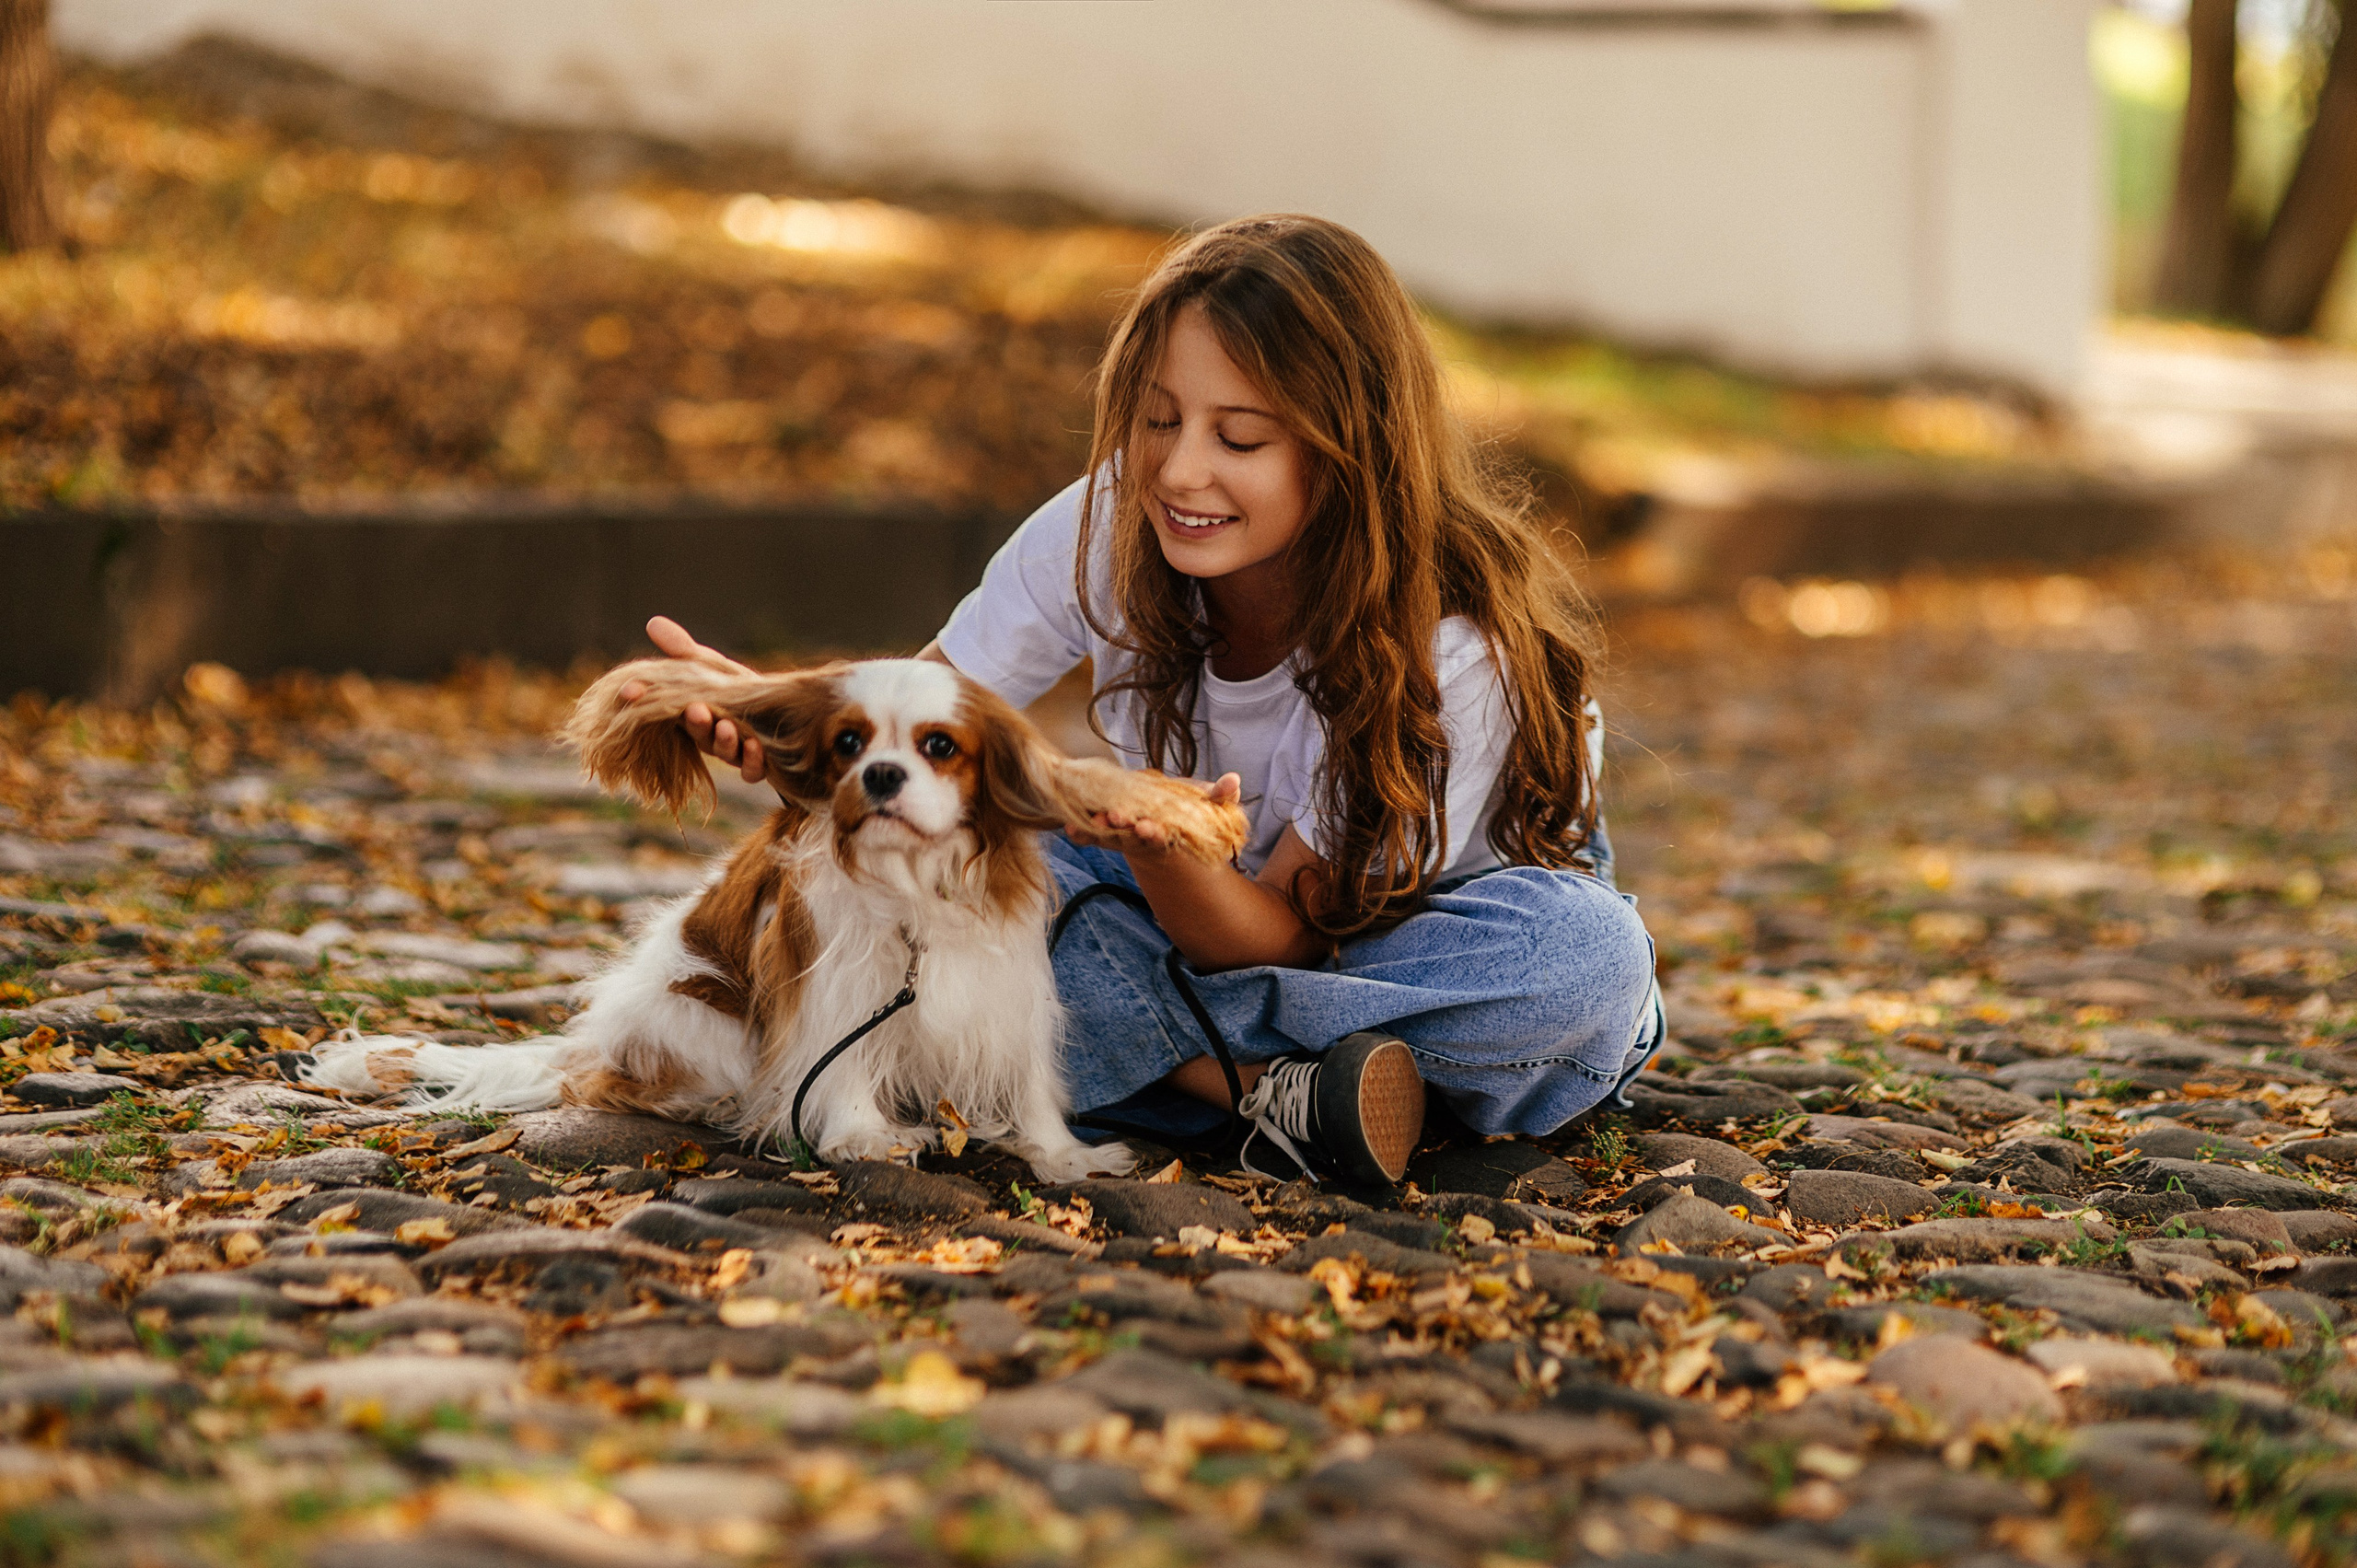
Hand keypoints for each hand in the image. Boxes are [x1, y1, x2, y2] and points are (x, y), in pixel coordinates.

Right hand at [620, 616, 765, 783]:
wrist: (782, 711)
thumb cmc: (736, 687)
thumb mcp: (710, 665)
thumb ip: (683, 650)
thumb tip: (653, 622)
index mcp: (690, 712)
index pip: (664, 708)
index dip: (646, 700)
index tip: (630, 691)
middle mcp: (707, 735)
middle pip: (696, 732)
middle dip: (695, 722)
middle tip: (695, 709)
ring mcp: (731, 751)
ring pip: (724, 751)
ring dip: (723, 741)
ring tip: (726, 726)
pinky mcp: (757, 764)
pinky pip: (752, 770)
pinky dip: (753, 760)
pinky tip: (755, 746)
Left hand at [1067, 773, 1241, 857]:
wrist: (1171, 827)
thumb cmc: (1194, 814)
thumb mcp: (1212, 806)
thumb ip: (1222, 795)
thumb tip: (1233, 779)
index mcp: (1171, 833)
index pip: (1162, 835)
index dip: (1154, 832)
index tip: (1147, 827)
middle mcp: (1146, 839)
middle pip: (1133, 836)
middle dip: (1124, 827)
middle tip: (1113, 817)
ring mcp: (1126, 836)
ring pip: (1111, 836)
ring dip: (1099, 830)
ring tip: (1088, 822)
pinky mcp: (1110, 832)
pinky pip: (1095, 836)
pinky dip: (1084, 834)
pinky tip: (1070, 830)